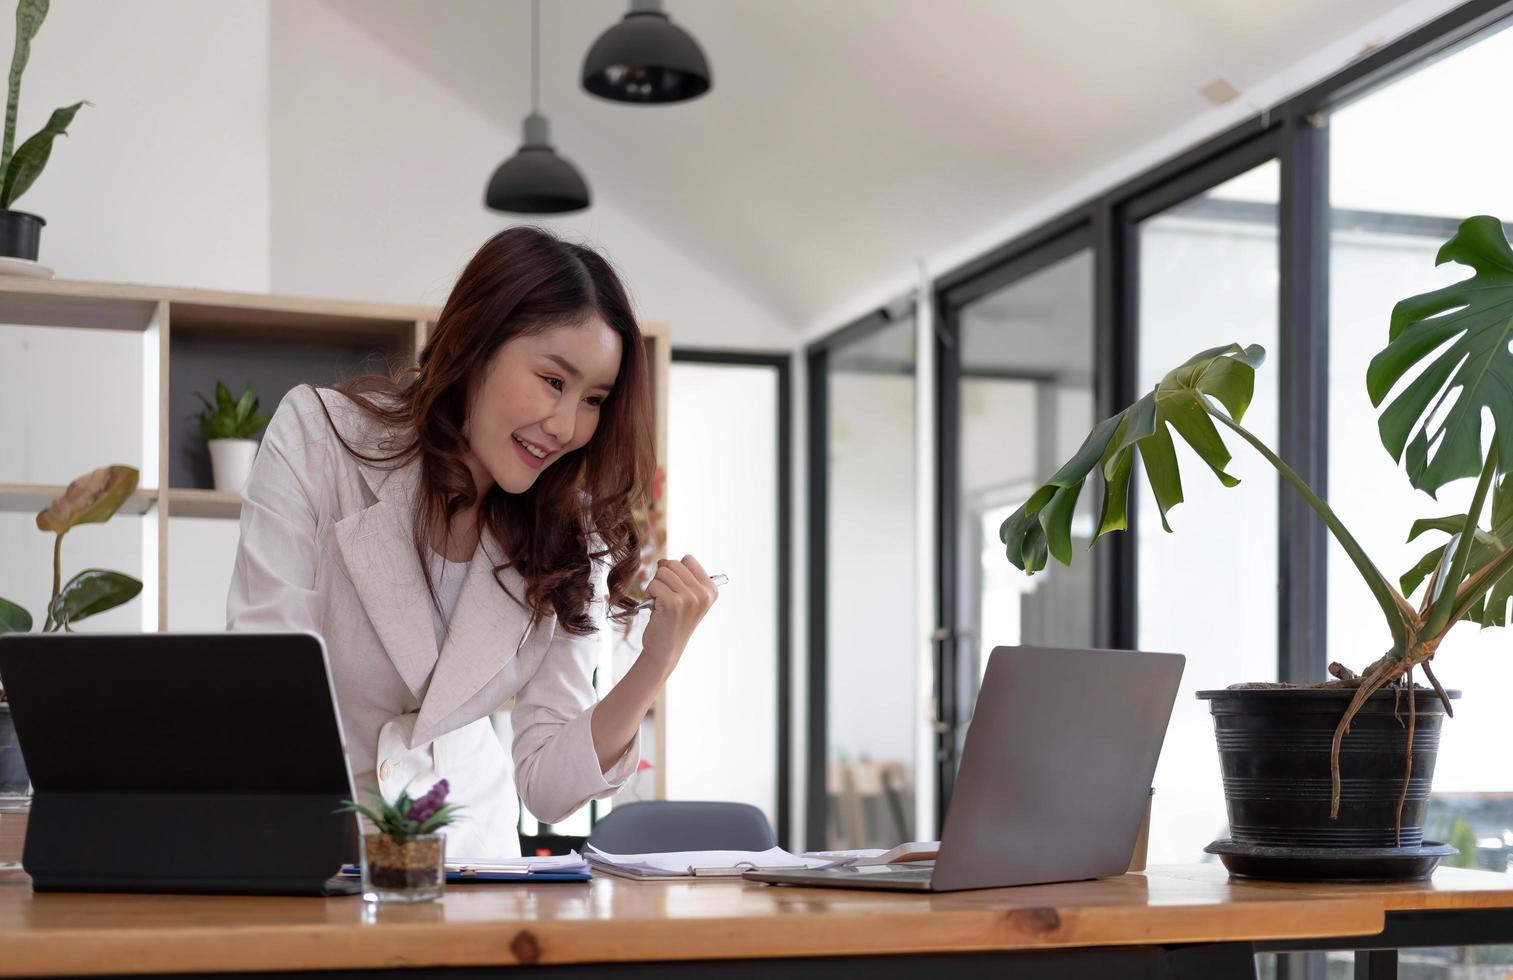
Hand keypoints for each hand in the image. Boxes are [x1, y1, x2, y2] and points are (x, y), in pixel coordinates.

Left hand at [639, 554, 718, 673]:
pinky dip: (649, 595)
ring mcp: (689, 598)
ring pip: (662, 573)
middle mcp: (703, 593)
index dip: (675, 571)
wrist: (665, 649)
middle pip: (673, 564)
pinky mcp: (673, 603)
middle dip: (664, 578)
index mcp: (711, 589)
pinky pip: (653, 584)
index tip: (677, 590)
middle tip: (666, 598)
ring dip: (655, 587)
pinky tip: (656, 609)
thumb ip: (679, 575)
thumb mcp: (685, 596)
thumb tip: (662, 561)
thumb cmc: (672, 620)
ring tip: (661, 604)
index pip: (688, 559)